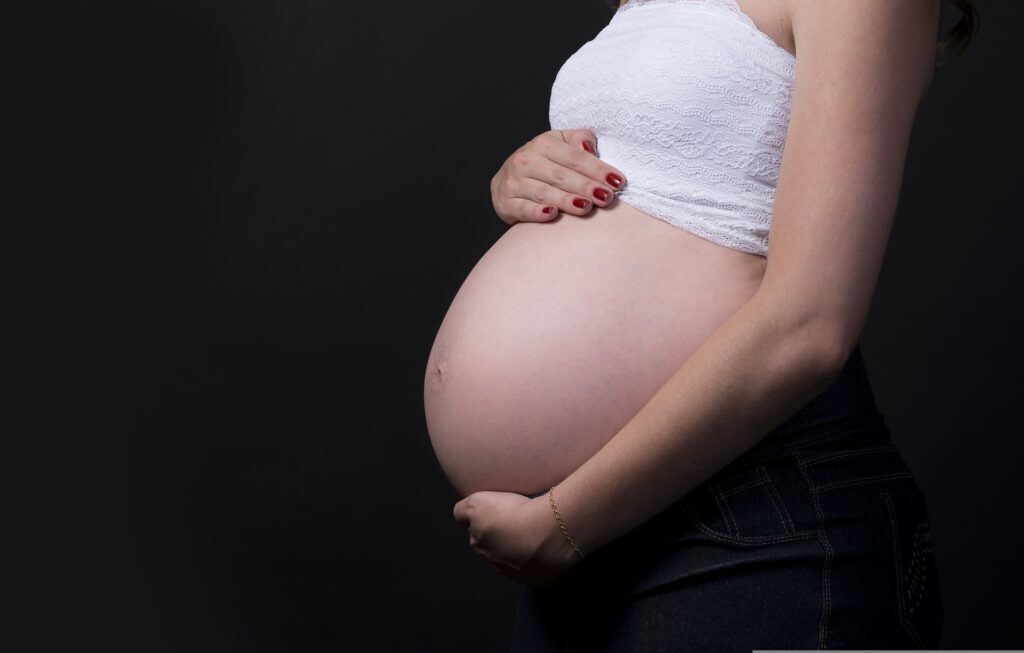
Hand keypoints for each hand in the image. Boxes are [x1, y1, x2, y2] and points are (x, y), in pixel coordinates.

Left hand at [453, 490, 581, 587]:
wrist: (549, 528)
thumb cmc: (513, 513)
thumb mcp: (476, 502)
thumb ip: (462, 511)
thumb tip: (462, 518)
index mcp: (479, 545)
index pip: (478, 534)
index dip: (489, 521)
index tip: (502, 512)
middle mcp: (496, 564)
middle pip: (497, 549)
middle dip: (504, 538)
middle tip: (518, 522)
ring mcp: (519, 575)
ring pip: (517, 561)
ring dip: (523, 550)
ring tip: (536, 533)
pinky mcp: (540, 580)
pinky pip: (539, 570)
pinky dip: (542, 560)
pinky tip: (547, 546)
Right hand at [489, 128, 627, 225]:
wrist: (507, 181)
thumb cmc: (544, 163)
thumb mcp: (560, 145)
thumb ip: (579, 140)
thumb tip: (591, 148)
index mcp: (542, 144)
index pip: (574, 157)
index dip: (597, 169)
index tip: (617, 181)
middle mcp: (525, 161)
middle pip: (560, 175)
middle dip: (586, 186)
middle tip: (606, 197)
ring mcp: (513, 182)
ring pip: (543, 192)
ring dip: (566, 200)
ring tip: (586, 207)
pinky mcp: (505, 203)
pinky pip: (523, 209)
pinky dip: (537, 212)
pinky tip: (553, 215)